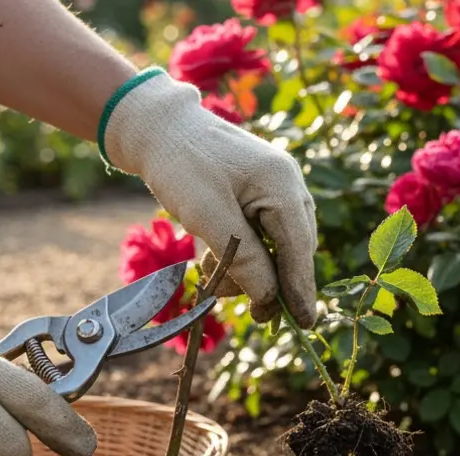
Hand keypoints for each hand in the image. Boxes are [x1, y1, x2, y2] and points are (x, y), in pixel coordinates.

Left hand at [101, 68, 318, 327]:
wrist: (155, 126)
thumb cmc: (180, 166)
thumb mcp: (209, 217)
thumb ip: (245, 259)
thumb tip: (270, 299)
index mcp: (282, 185)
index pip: (299, 249)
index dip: (300, 290)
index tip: (303, 326)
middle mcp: (288, 185)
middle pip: (291, 251)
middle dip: (263, 281)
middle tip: (234, 304)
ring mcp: (275, 188)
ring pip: (274, 247)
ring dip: (245, 269)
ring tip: (209, 273)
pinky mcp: (259, 193)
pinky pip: (261, 235)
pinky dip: (239, 253)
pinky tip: (212, 258)